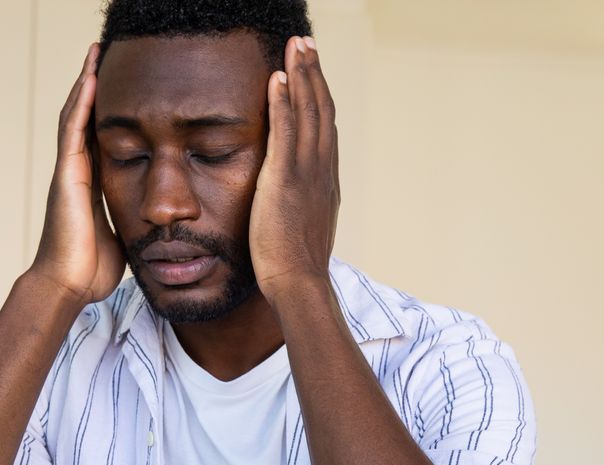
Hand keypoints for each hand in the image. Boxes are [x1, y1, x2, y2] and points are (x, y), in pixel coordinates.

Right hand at [31, 44, 124, 305]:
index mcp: (93, 185)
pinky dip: (82, 103)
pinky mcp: (67, 176)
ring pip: (77, 116)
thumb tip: (155, 223)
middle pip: (86, 119)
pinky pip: (73, 131)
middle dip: (95, 87)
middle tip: (106, 55)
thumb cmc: (93, 270)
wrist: (70, 286)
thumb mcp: (124, 237)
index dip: (110, 111)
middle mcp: (78, 172)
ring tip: (97, 53)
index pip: (103, 137)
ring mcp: (69, 172)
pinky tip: (92, 79)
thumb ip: (133, 222)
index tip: (125, 87)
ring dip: (87, 83)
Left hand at [248, 36, 339, 303]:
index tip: (313, 71)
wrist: (298, 282)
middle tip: (306, 43)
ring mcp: (306, 173)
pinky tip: (278, 78)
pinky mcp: (286, 180)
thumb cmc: (296, 264)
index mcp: (325, 179)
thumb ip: (305, 203)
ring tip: (295, 46)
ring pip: (308, 113)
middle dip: (314, 73)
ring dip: (302, 75)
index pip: (325, 127)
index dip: (320, 95)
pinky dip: (284, 103)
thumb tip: (300, 199)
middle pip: (322, 110)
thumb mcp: (305, 225)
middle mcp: (322, 170)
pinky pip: (286, 133)